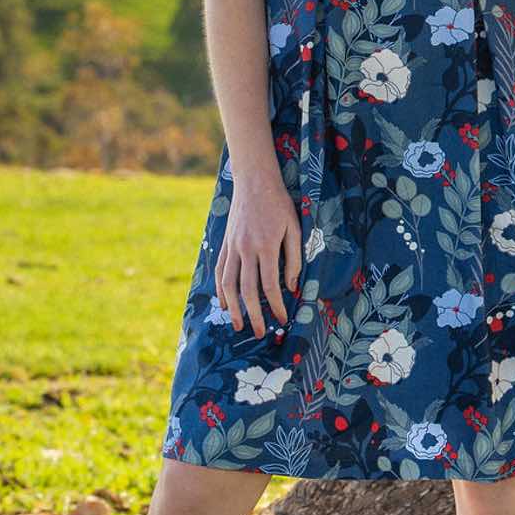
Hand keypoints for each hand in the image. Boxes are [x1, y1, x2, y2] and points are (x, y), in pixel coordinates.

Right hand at [214, 171, 301, 338]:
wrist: (254, 181)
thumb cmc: (279, 204)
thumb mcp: (294, 228)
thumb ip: (293, 258)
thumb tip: (290, 286)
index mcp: (265, 247)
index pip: (270, 286)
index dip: (277, 306)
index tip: (283, 319)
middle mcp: (246, 249)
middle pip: (247, 290)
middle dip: (254, 315)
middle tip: (261, 332)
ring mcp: (232, 247)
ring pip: (229, 284)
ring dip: (233, 308)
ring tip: (238, 325)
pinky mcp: (225, 244)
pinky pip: (220, 271)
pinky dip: (220, 289)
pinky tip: (224, 303)